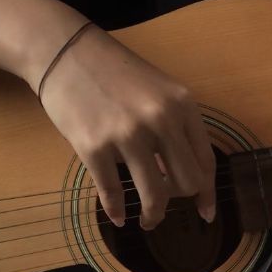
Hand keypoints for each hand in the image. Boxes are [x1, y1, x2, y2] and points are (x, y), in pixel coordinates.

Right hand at [39, 24, 215, 227]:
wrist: (64, 51)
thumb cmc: (114, 73)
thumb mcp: (158, 92)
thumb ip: (175, 128)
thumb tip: (185, 177)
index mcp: (181, 105)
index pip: (205, 160)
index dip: (207, 193)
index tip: (205, 213)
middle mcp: (160, 119)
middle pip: (186, 182)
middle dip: (178, 201)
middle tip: (164, 203)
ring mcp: (126, 134)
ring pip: (155, 195)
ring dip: (152, 216)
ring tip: (147, 220)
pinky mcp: (93, 146)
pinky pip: (113, 193)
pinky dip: (117, 211)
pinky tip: (118, 217)